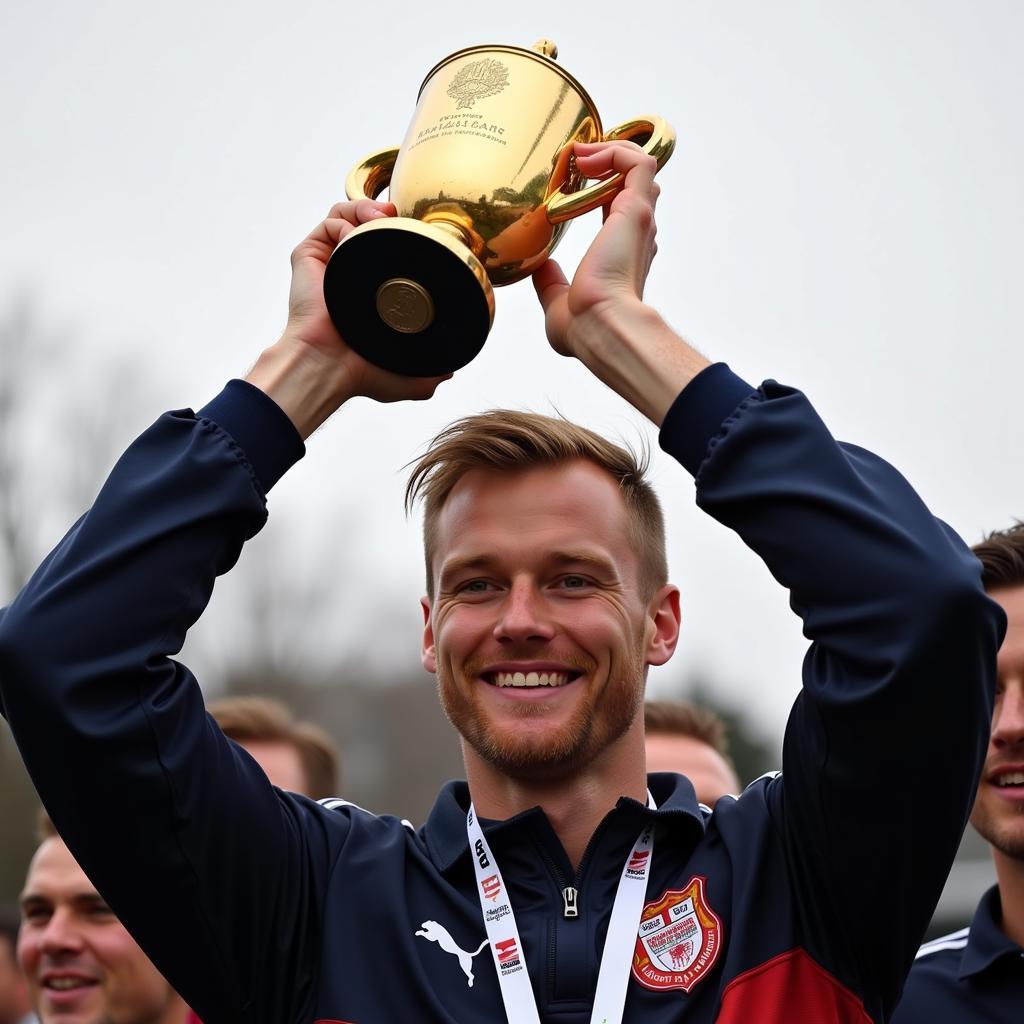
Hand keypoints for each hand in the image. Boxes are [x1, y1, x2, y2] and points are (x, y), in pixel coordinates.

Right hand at [248, 201, 450, 436]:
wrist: (330, 366)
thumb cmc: (360, 373)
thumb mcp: (410, 378)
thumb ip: (431, 373)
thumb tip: (448, 369)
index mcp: (367, 296)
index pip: (384, 255)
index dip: (402, 239)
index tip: (419, 236)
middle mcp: (347, 276)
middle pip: (365, 228)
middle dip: (384, 214)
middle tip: (399, 215)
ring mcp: (328, 265)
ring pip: (346, 218)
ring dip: (366, 208)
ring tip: (384, 214)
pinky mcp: (309, 257)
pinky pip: (329, 223)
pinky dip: (346, 219)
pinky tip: (360, 231)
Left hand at [532, 141, 659, 357]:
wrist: (600, 328)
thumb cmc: (586, 328)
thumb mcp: (558, 303)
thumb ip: (551, 284)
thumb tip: (542, 268)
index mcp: (622, 256)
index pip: (621, 212)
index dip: (602, 190)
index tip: (573, 183)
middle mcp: (635, 235)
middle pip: (636, 183)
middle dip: (609, 162)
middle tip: (576, 162)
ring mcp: (638, 221)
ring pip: (640, 166)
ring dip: (610, 151)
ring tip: (579, 155)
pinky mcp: (636, 208)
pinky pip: (637, 162)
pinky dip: (613, 150)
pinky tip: (585, 158)